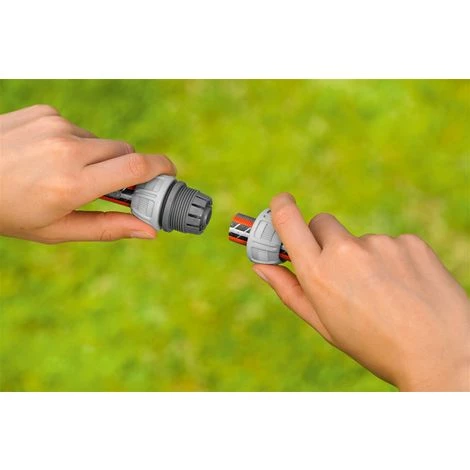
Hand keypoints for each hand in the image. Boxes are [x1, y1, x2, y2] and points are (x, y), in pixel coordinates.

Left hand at [0, 105, 175, 242]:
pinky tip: (48, 156)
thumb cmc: (9, 213)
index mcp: (72, 185)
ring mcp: (55, 126)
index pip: (136, 169)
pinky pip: (78, 129)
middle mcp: (67, 150)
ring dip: (97, 158)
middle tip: (110, 188)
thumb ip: (108, 228)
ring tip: (64, 173)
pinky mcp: (46, 112)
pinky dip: (74, 144)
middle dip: (125, 170)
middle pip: (125, 153)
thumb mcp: (57, 231)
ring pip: (102, 142)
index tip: (170, 174)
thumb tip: (149, 231)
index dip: (162, 168)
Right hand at [253, 193, 469, 390]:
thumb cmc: (374, 345)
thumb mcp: (324, 324)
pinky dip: (392, 261)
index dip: (280, 207)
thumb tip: (261, 267)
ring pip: (359, 239)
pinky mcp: (410, 242)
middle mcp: (347, 251)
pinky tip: (404, 288)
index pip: (288, 219)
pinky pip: (390, 244)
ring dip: (363, 258)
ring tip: (383, 293)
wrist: (442, 356)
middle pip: (321, 223)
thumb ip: (288, 291)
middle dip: (322, 240)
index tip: (280, 204)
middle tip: (337, 270)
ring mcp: (381, 243)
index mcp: (318, 273)